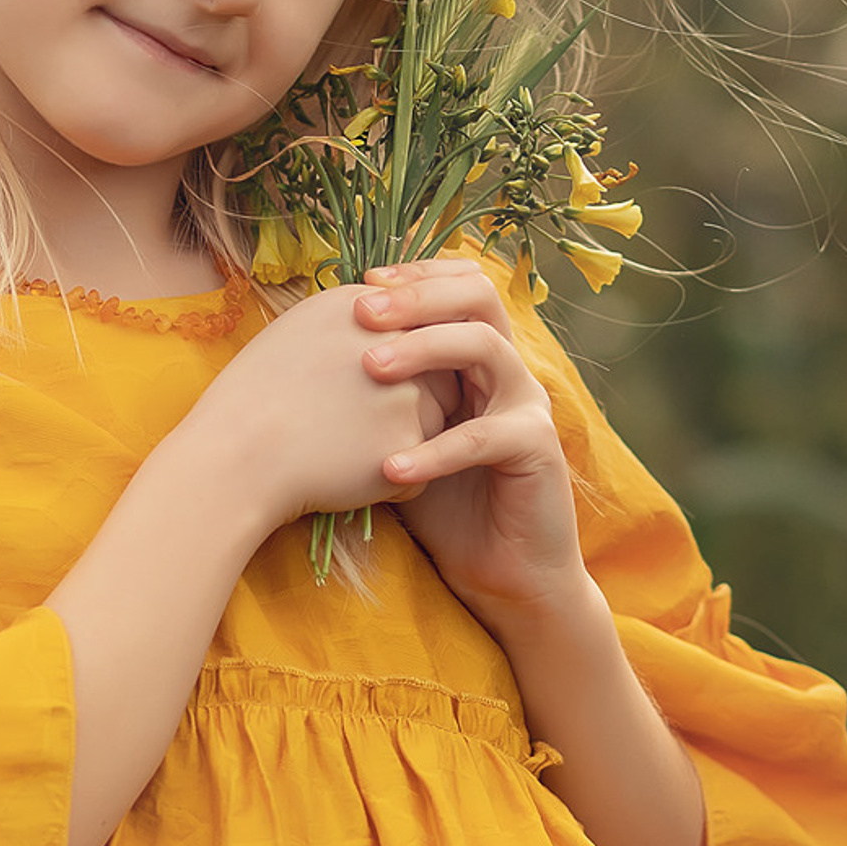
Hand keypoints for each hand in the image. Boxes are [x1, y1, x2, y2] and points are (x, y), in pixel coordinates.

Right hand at [172, 282, 456, 532]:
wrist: (236, 456)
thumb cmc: (255, 399)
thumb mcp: (299, 332)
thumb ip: (353, 323)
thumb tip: (392, 325)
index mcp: (364, 308)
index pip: (419, 327)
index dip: (406, 363)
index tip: (375, 389)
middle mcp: (396, 340)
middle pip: (441, 372)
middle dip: (417, 400)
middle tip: (357, 423)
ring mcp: (409, 389)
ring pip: (438, 421)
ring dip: (408, 439)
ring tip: (346, 447)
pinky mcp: (412, 440)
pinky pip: (424, 466)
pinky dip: (393, 478)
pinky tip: (347, 474)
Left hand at [352, 257, 589, 627]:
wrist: (499, 572)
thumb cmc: (442, 501)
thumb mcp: (398, 434)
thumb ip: (375, 392)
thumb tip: (308, 352)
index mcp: (479, 355)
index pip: (458, 284)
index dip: (415, 273)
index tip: (360, 281)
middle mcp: (508, 368)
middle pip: (477, 296)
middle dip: (417, 295)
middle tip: (361, 309)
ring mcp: (527, 405)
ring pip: (485, 347)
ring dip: (423, 349)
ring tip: (370, 367)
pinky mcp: (537, 449)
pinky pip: (484, 436)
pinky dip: (435, 450)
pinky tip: (391, 469)